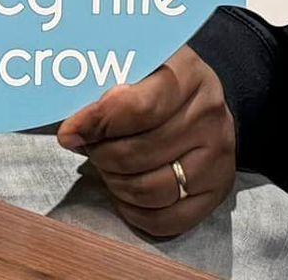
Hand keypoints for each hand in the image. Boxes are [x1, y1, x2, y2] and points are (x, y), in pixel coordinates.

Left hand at [58, 45, 236, 237]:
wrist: (202, 104)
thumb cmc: (158, 85)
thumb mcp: (136, 69)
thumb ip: (105, 87)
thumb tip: (76, 128)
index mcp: (190, 74)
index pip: (140, 107)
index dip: (98, 123)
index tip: (69, 131)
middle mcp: (210, 115)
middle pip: (139, 153)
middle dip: (102, 155)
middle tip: (91, 148)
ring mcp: (218, 155)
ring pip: (150, 190)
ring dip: (115, 183)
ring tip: (107, 167)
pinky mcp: (217, 190)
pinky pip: (164, 219)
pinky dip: (134, 211)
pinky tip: (124, 191)